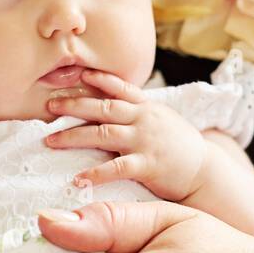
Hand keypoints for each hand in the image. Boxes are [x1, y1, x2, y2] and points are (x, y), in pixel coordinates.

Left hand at [44, 68, 211, 200]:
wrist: (205, 170)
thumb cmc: (178, 145)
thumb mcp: (161, 118)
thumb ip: (137, 109)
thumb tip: (111, 101)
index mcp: (146, 107)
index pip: (120, 87)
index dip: (99, 79)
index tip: (78, 73)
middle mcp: (143, 120)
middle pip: (103, 107)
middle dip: (74, 105)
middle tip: (49, 105)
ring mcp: (145, 141)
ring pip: (104, 134)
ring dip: (74, 136)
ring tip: (51, 141)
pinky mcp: (147, 165)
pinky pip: (117, 168)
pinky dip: (96, 174)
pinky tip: (78, 179)